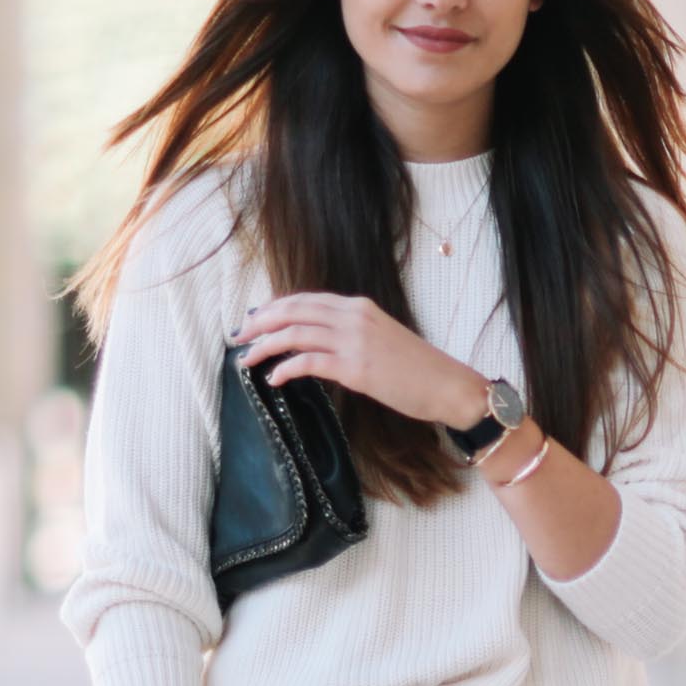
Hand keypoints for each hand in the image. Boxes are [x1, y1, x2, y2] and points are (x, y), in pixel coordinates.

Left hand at [229, 292, 484, 426]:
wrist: (448, 385)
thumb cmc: (418, 369)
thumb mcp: (382, 338)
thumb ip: (351, 334)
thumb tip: (319, 345)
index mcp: (359, 307)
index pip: (306, 300)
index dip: (275, 308)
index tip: (254, 321)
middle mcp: (354, 317)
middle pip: (293, 310)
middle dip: (260, 322)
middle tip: (238, 336)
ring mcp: (355, 341)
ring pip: (295, 333)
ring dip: (264, 346)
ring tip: (246, 359)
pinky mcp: (356, 368)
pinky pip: (309, 362)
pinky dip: (286, 368)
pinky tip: (273, 379)